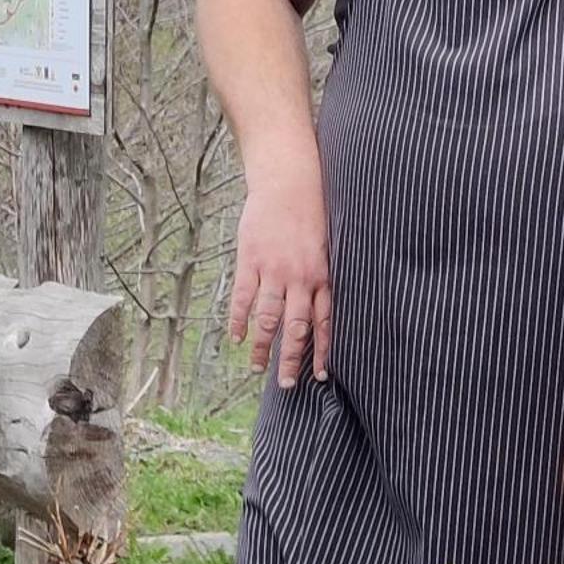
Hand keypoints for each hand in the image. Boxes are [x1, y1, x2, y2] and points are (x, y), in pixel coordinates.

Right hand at [227, 171, 331, 387]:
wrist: (290, 179)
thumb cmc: (313, 210)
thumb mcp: (328, 243)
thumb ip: (325, 273)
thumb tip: (326, 303)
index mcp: (322, 275)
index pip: (326, 321)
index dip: (323, 350)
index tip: (321, 376)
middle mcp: (300, 277)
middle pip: (296, 328)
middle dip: (292, 359)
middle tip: (288, 385)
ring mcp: (274, 270)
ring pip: (268, 318)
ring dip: (262, 346)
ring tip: (257, 368)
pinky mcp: (251, 260)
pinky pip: (243, 297)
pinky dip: (238, 319)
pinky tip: (235, 337)